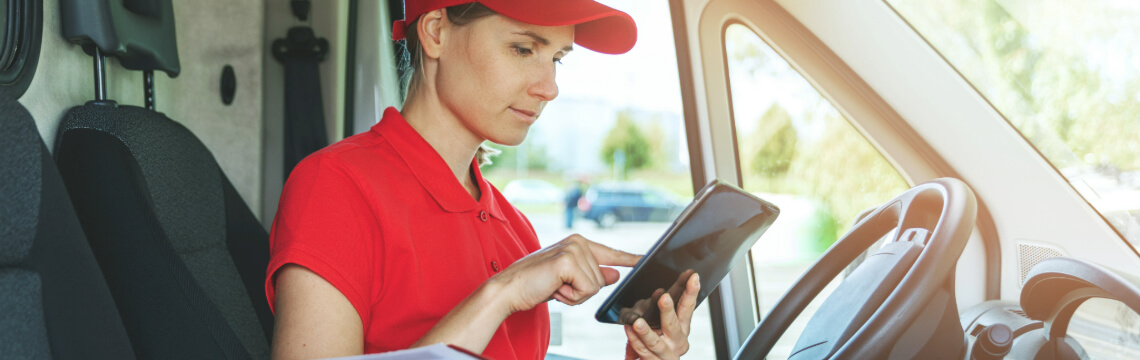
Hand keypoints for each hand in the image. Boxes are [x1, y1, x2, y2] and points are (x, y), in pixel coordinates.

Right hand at [489, 234, 640, 314]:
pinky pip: (587, 289)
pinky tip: (555, 288)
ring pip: (595, 286)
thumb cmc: (534, 285)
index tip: (646, 259)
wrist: (508, 289)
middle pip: (602, 279)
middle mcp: (578, 241)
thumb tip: (616, 274)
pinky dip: (571, 296)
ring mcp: (574, 248)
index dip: (629, 258)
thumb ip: (592, 276)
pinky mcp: (569, 260)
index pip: (610, 252)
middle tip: (558, 287)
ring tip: (555, 286)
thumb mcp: (569, 282)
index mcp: (578, 243)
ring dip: (575, 295)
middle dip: (581, 292)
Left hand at [624, 272, 699, 359]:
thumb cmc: (662, 341)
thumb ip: (665, 308)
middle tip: (664, 297)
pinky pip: (642, 351)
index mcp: (683, 327)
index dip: (691, 292)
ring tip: (637, 323)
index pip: (687, 307)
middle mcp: (677, 340)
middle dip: (668, 310)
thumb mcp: (665, 322)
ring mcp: (666, 353)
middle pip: (674, 324)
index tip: (692, 277)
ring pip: (655, 342)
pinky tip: (628, 331)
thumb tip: (665, 290)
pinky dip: (634, 341)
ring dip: (646, 332)